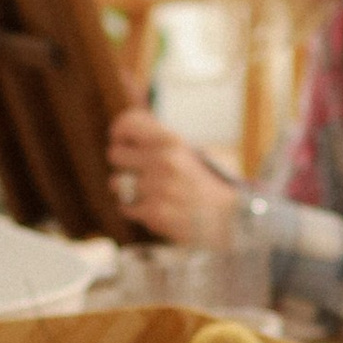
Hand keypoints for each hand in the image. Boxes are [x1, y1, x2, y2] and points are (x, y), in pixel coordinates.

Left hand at [109, 107, 242, 248]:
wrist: (227, 218)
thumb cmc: (204, 183)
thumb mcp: (187, 151)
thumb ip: (158, 139)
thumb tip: (125, 128)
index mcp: (172, 141)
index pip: (128, 124)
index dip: (119, 132)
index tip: (122, 140)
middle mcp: (163, 161)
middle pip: (115, 154)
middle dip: (124, 164)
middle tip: (137, 171)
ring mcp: (157, 187)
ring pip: (116, 182)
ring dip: (127, 189)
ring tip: (148, 192)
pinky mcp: (153, 213)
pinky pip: (124, 206)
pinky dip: (134, 209)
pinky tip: (153, 207)